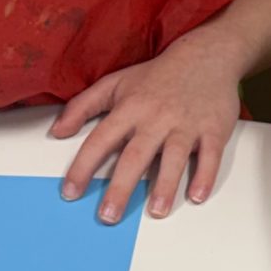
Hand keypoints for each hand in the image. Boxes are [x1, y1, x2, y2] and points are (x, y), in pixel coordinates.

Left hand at [54, 29, 245, 223]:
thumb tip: (57, 131)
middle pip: (135, 156)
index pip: (100, 140)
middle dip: (120, 188)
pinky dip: (205, 176)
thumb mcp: (115, 83)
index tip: (71, 192)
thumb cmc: (157, 75)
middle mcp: (156, 118)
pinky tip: (197, 196)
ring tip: (156, 211)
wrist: (206, 55)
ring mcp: (186, 124)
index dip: (83, 167)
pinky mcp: (213, 129)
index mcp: (130, 108)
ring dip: (165, 185)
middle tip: (108, 216)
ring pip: (174, 158)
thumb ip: (82, 106)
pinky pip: (210, 156)